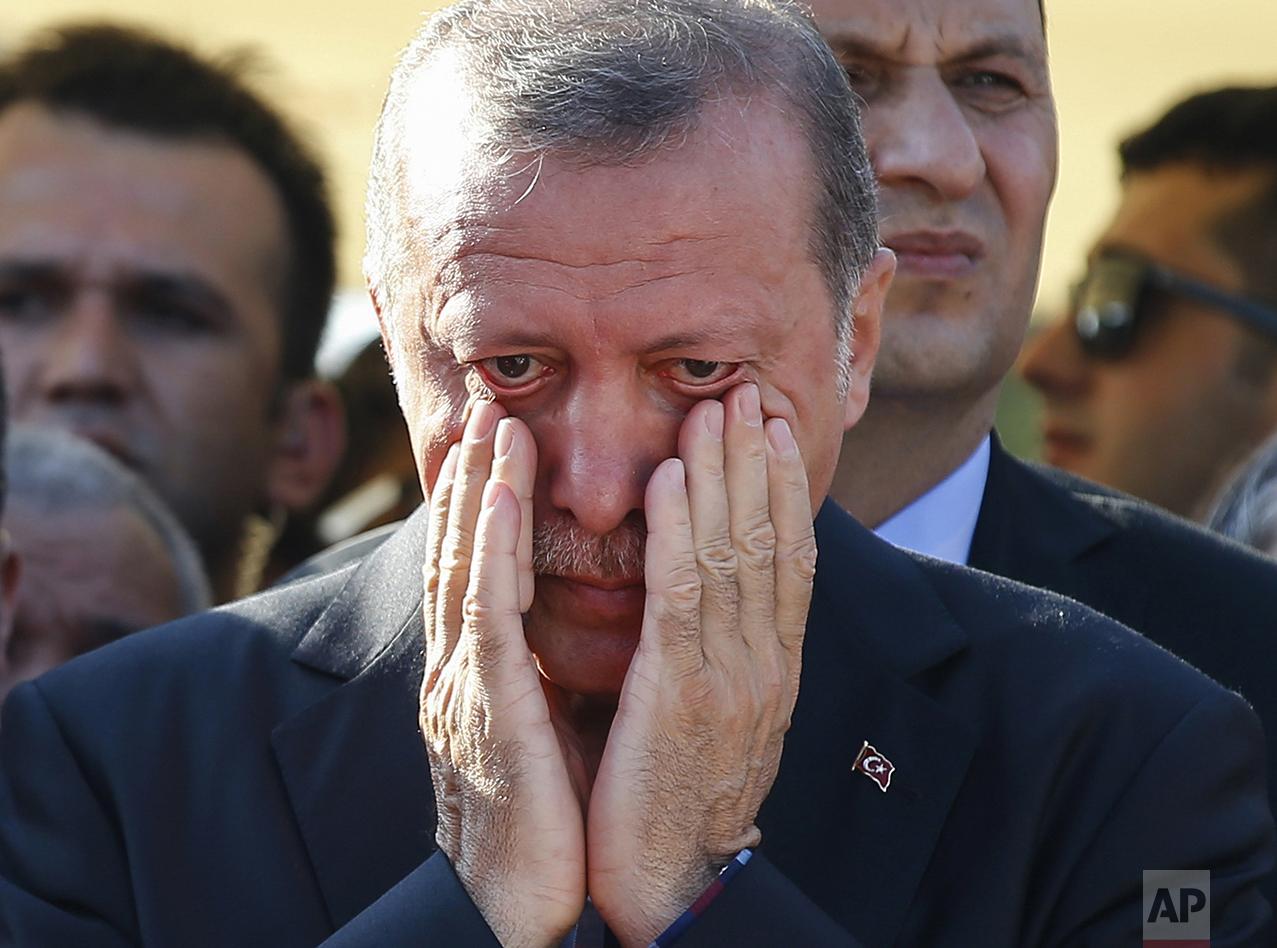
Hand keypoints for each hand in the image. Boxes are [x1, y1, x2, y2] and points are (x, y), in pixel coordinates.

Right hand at [419, 398, 586, 947]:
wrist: (512, 907)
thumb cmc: (536, 823)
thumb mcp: (534, 733)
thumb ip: (536, 674)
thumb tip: (559, 630)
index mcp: (477, 675)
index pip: (476, 571)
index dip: (481, 502)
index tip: (497, 441)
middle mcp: (459, 670)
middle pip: (459, 555)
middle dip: (471, 477)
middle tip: (484, 404)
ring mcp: (464, 687)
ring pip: (464, 568)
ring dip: (476, 491)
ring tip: (491, 422)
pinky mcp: (485, 711)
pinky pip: (484, 617)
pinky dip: (484, 550)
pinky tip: (491, 499)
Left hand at [586, 383, 815, 945]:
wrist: (671, 885)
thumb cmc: (680, 798)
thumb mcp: (719, 717)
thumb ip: (722, 655)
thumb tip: (714, 598)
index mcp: (775, 668)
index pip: (789, 559)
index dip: (785, 488)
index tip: (775, 429)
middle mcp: (765, 663)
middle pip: (769, 540)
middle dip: (757, 461)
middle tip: (748, 392)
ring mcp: (731, 676)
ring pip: (733, 552)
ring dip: (723, 473)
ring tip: (715, 409)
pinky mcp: (682, 691)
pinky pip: (683, 591)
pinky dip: (680, 526)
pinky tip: (672, 477)